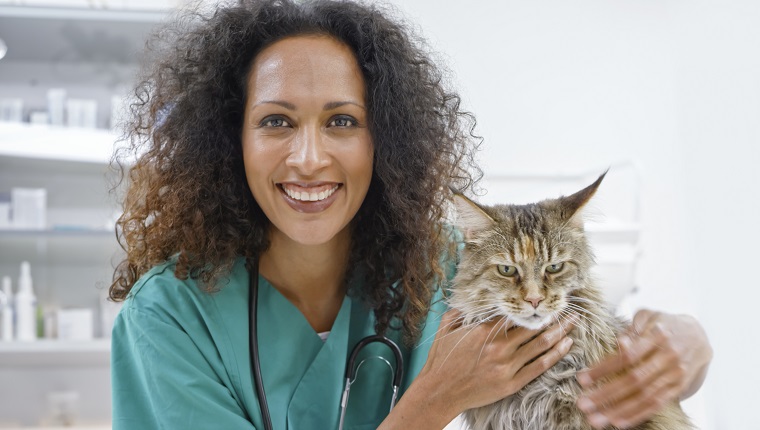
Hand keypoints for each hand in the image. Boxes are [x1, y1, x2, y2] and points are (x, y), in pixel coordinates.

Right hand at [418, 310, 576, 415]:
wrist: (439, 392)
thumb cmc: (441, 361)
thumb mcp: (445, 329)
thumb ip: (459, 311)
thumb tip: (469, 298)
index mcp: (483, 330)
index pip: (514, 312)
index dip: (531, 305)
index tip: (543, 298)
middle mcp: (498, 346)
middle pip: (533, 326)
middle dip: (554, 316)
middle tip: (569, 308)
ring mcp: (506, 365)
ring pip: (540, 344)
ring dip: (560, 332)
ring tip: (573, 322)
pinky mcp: (511, 383)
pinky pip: (539, 366)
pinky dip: (555, 354)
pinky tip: (566, 344)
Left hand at [575, 309, 712, 428]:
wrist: (699, 335)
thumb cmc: (664, 323)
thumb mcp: (648, 316)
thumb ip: (633, 328)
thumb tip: (620, 343)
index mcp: (659, 336)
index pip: (628, 356)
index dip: (604, 369)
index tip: (582, 380)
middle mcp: (669, 357)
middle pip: (634, 380)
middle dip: (606, 394)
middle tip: (583, 404)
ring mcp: (676, 375)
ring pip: (645, 397)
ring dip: (619, 410)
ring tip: (596, 419)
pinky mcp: (679, 387)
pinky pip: (657, 404)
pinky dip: (638, 415)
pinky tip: (619, 422)